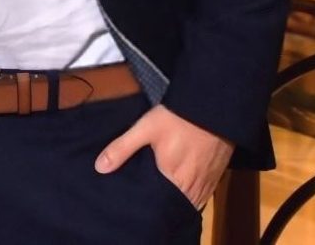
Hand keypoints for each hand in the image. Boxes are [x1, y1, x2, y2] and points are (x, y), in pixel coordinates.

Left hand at [94, 104, 231, 208]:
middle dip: (161, 205)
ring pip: (188, 203)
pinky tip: (180, 187)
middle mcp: (191, 189)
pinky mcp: (215, 178)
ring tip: (161, 195)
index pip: (157, 206)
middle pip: (173, 206)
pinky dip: (190, 195)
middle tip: (145, 199)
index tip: (136, 203)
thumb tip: (99, 168)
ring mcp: (206, 185)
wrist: (211, 108)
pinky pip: (201, 196)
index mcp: (173, 181)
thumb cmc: (176, 119)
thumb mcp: (145, 129)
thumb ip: (122, 148)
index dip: (147, 206)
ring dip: (176, 201)